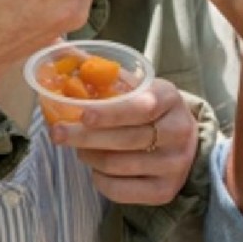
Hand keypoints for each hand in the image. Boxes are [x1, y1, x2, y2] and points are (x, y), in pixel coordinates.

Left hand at [50, 78, 198, 204]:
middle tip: (57, 133)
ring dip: (89, 156)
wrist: (184, 140)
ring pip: (119, 165)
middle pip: (126, 139)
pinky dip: (100, 179)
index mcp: (170, 99)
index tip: (83, 115)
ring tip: (79, 148)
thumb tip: (59, 50)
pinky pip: (121, 191)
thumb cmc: (152, 108)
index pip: (141, 108)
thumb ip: (107, 76)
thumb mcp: (140, 86)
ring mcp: (174, 164)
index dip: (111, 114)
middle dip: (86, 137)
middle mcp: (179, 132)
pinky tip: (96, 168)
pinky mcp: (165, 191)